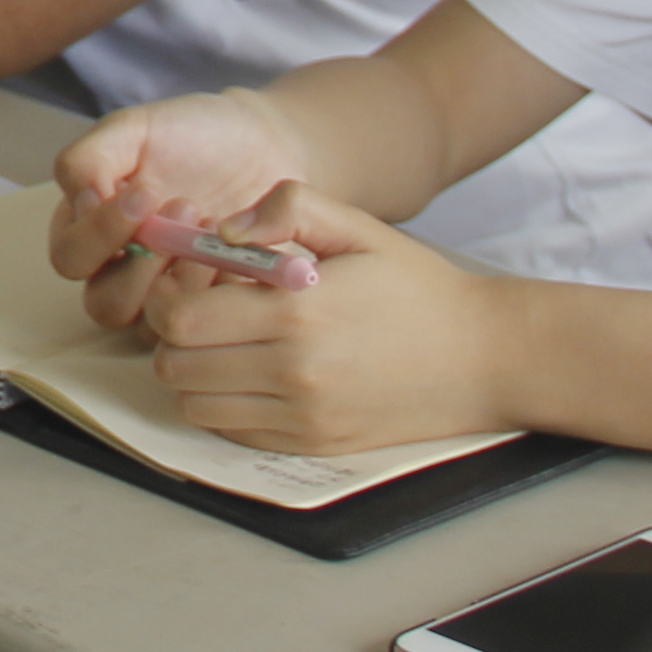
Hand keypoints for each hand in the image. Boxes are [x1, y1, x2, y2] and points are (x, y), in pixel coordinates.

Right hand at [45, 87, 313, 312]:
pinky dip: (222, 290)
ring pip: (153, 325)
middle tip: (188, 207)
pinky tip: (241, 248)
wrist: (257, 142)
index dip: (101, 234)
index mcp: (86, 229)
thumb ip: (88, 159)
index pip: (71, 257)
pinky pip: (205, 325)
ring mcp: (164, 296)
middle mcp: (117, 272)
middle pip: (105, 305)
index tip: (145, 194)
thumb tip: (81, 206)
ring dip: (183, 281)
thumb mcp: (131, 128)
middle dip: (144, 265)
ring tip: (213, 227)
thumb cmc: (186, 133)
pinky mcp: (208, 308)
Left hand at [131, 187, 506, 454]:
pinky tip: (249, 373)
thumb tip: (225, 227)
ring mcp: (302, 415)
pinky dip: (222, 403)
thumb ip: (288, 208)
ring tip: (224, 342)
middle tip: (200, 311)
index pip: (181, 320)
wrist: (484, 357)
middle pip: (177, 365)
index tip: (186, 281)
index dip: (167, 297)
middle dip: (172, 334)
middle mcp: (293, 372)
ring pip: (195, 404)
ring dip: (192, 372)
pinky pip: (232, 431)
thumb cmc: (416, 287)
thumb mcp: (358, 227)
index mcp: (296, 311)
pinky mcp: (312, 443)